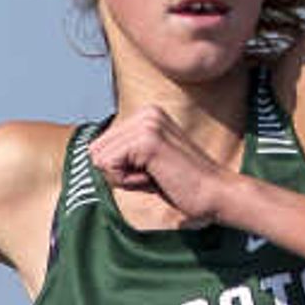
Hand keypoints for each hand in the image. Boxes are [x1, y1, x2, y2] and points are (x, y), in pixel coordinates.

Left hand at [85, 103, 238, 224]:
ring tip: (155, 175)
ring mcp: (147, 123)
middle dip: (117, 172)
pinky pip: (109, 166)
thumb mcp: (144, 163)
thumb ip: (121, 154)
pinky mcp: (147, 139)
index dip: (119, 169)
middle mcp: (146, 112)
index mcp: (146, 113)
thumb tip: (89, 154)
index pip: (99, 146)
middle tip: (153, 175)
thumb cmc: (180, 185)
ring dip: (123, 178)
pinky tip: (154, 178)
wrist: (215, 193)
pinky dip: (127, 181)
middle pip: (95, 151)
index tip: (151, 171)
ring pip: (100, 159)